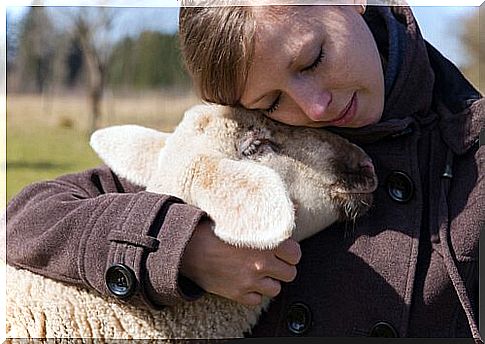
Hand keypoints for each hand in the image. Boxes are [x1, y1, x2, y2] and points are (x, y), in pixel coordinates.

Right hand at [180, 219, 300, 305]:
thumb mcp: (243, 216)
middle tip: (272, 261)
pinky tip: (246, 281)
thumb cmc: (214, 227)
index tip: (282, 250)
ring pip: (276, 289)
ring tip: (258, 272)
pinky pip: (257, 300)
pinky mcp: (237, 293)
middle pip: (289, 273)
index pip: (295, 254)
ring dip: (269, 281)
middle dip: (282, 267)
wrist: (187, 246)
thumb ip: (271, 215)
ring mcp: (250, 280)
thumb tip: (294, 208)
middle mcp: (261, 263)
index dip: (290, 252)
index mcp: (266, 242)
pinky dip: (254, 293)